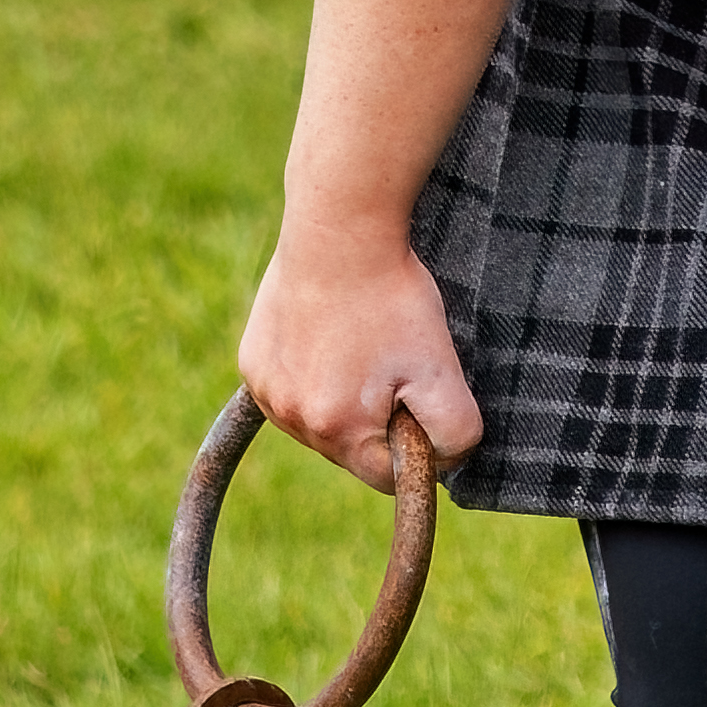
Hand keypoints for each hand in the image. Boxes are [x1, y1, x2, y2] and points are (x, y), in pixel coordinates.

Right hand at [240, 224, 483, 494]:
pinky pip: (291, 388)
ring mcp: (265, 391)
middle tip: (396, 361)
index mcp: (336, 430)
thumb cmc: (392, 300)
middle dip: (379, 419)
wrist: (340, 229)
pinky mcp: (252, 362)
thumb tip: (443, 462)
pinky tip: (332, 334)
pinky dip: (314, 372)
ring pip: (320, 419)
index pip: (386, 477)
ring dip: (344, 397)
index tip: (421, 395)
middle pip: (351, 449)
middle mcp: (289, 419)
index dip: (415, 443)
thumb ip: (454, 433)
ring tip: (364, 343)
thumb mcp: (442, 370)